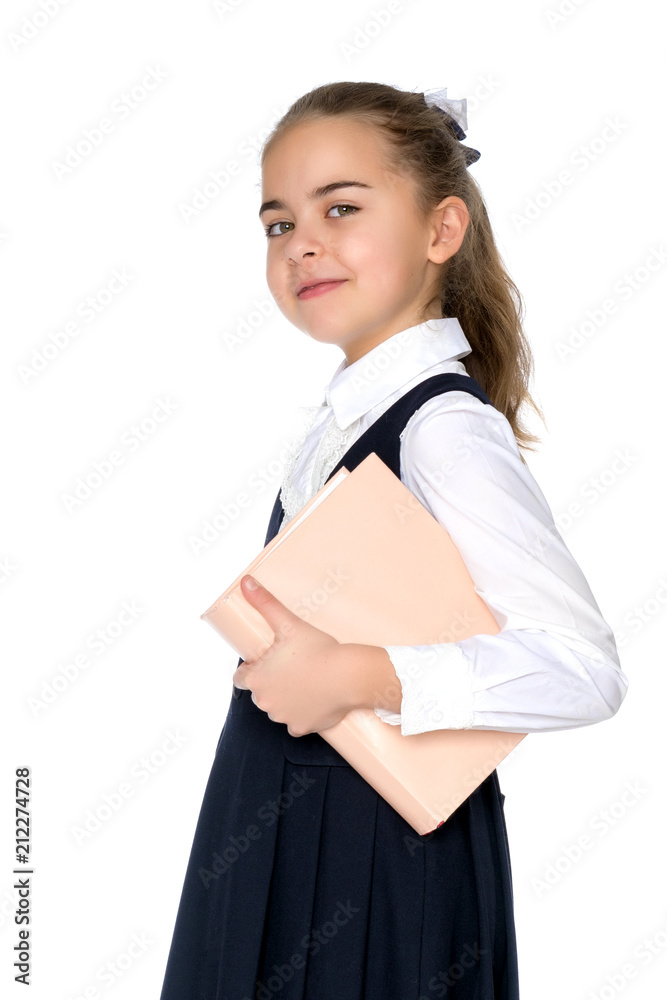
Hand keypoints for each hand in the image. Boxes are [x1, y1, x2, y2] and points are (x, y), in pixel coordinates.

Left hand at [232, 575, 357, 736]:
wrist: (349, 675)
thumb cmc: (318, 649)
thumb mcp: (288, 623)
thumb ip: (265, 603)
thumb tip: (246, 582)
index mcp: (257, 679)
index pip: (241, 678)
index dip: (253, 668)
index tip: (270, 661)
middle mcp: (265, 702)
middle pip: (260, 693)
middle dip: (271, 683)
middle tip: (292, 668)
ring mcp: (283, 717)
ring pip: (278, 708)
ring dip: (286, 698)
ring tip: (305, 681)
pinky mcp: (301, 728)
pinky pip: (296, 723)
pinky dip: (302, 714)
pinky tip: (314, 700)